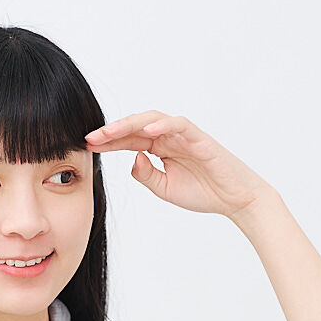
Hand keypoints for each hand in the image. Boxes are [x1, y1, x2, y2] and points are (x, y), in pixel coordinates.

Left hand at [84, 112, 272, 219]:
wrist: (234, 200)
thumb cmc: (203, 192)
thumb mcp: (164, 188)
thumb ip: (146, 174)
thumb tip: (133, 159)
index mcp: (160, 148)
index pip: (129, 140)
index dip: (108, 142)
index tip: (87, 145)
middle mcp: (169, 137)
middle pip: (136, 127)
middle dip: (112, 131)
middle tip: (90, 137)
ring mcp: (184, 135)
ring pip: (154, 120)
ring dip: (130, 124)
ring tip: (110, 131)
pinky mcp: (200, 138)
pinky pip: (179, 125)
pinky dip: (164, 125)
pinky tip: (147, 131)